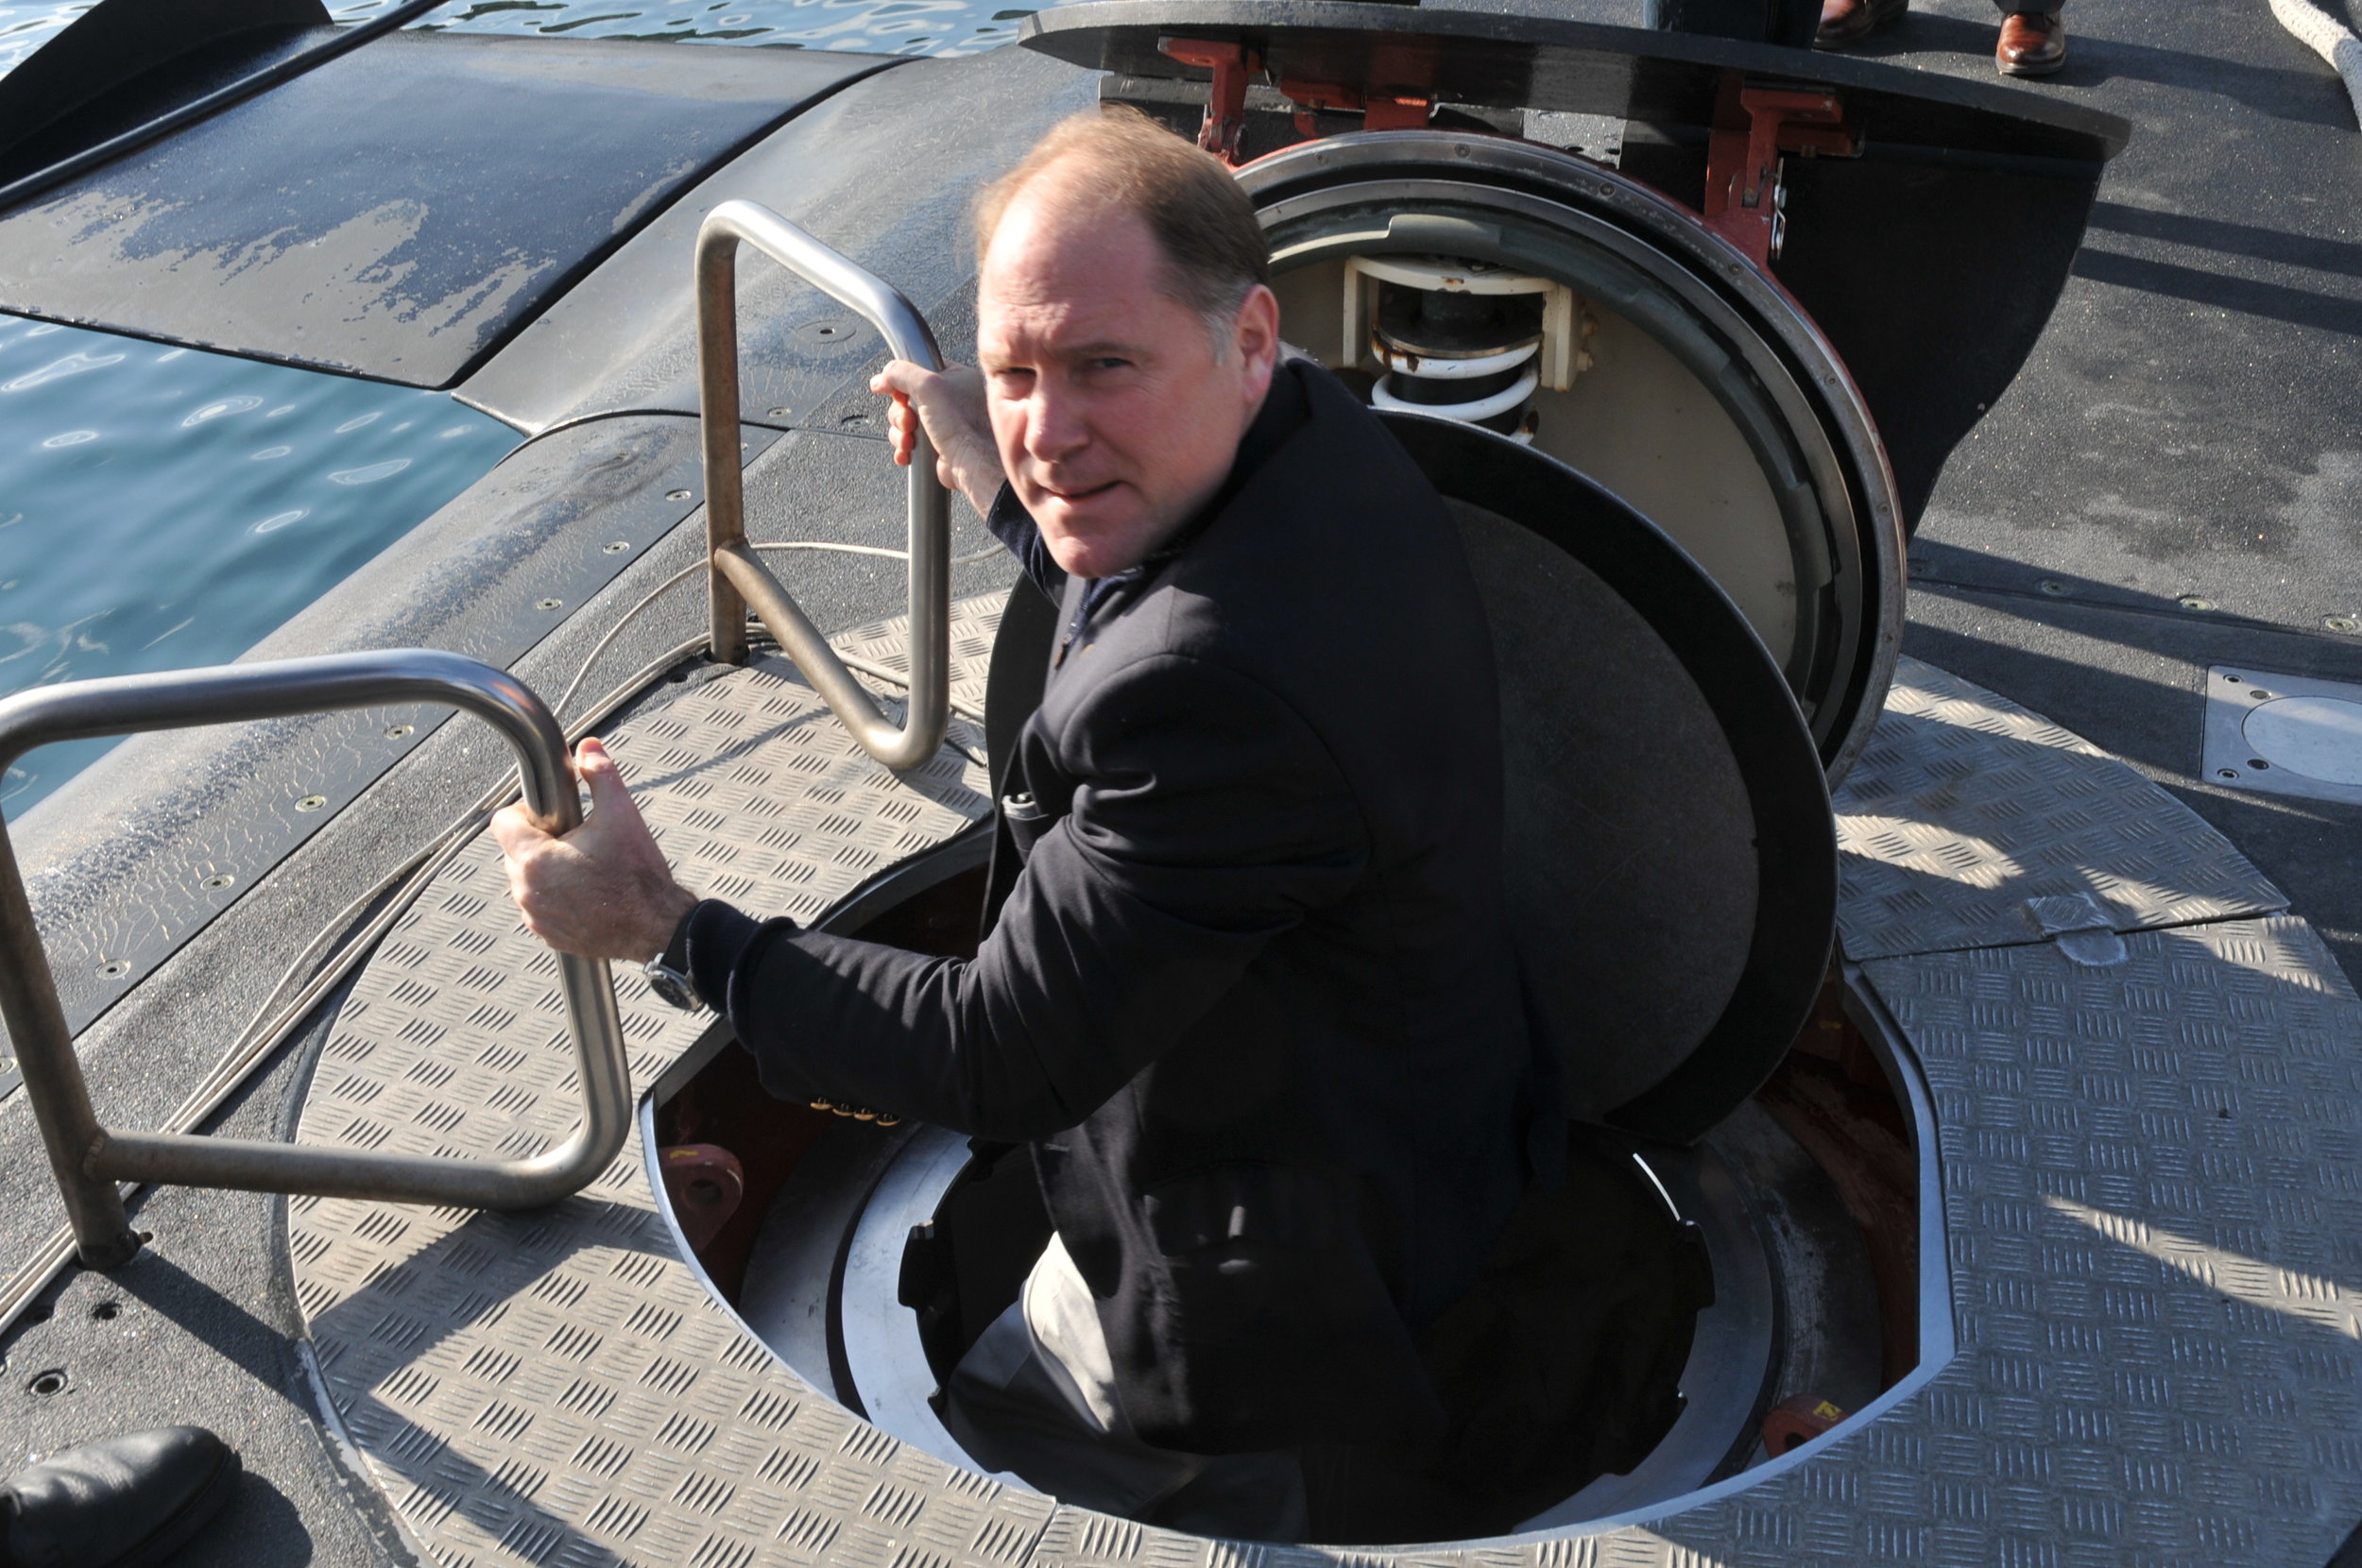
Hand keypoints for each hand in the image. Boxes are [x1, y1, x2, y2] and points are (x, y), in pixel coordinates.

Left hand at [493, 737, 695, 961]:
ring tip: (585, 867)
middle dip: (540, 841)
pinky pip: (540, 906)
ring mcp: (536, 916)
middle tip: (577, 840)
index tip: (553, 814)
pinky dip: (556, 897)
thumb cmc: (639, 878)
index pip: (501, 823)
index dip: (526, 811)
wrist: (657, 929)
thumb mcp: (622, 814)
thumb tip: (589, 748)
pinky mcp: (549, 935)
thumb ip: (600, 774)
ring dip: (547, 870)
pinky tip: (587, 891)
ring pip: (527, 880)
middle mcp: (527, 891)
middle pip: (514, 851)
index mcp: (536, 860)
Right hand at [870, 360, 1001, 517]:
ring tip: (910, 441)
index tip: (898, 392)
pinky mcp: (936, 445)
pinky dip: (904, 448)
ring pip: (904, 422)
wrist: (972, 464)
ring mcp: (942, 424)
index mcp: (955, 377)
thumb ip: (900, 373)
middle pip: (906, 398)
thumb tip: (880, 379)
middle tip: (908, 421)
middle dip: (900, 413)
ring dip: (900, 433)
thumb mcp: (928, 386)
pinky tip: (908, 453)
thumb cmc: (961, 425)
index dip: (902, 382)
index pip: (918, 370)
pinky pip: (909, 442)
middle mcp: (950, 399)